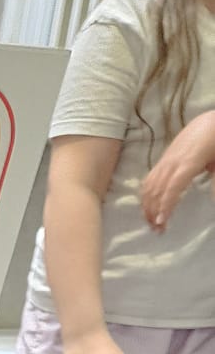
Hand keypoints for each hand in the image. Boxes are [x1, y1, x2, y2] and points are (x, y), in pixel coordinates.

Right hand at [142, 110, 214, 229]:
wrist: (209, 122)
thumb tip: (212, 202)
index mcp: (187, 164)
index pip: (171, 189)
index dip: (165, 206)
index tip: (162, 222)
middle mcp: (172, 163)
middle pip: (156, 190)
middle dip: (154, 211)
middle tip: (157, 231)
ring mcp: (165, 161)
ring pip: (149, 185)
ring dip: (147, 205)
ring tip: (150, 222)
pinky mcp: (163, 160)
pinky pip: (149, 179)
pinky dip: (145, 194)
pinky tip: (148, 205)